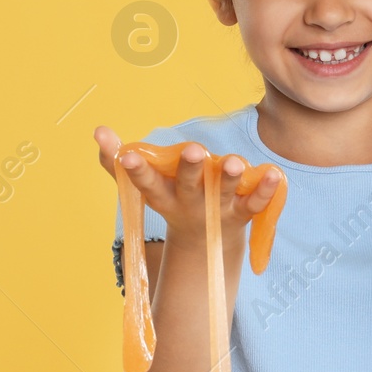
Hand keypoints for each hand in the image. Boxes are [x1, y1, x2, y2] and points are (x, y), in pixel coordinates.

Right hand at [95, 124, 282, 244]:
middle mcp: (188, 203)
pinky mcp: (241, 214)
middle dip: (191, 169)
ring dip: (228, 178)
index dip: (136, 170)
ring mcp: (216, 210)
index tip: (127, 156)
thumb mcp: (144, 183)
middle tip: (194, 149)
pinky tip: (274, 174)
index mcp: (162, 195)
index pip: (146, 182)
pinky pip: (255, 204)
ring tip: (232, 162)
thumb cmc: (170, 198)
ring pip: (223, 194)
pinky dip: (264, 190)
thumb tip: (98, 130)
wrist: (205, 241)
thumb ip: (116, 160)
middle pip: (189, 186)